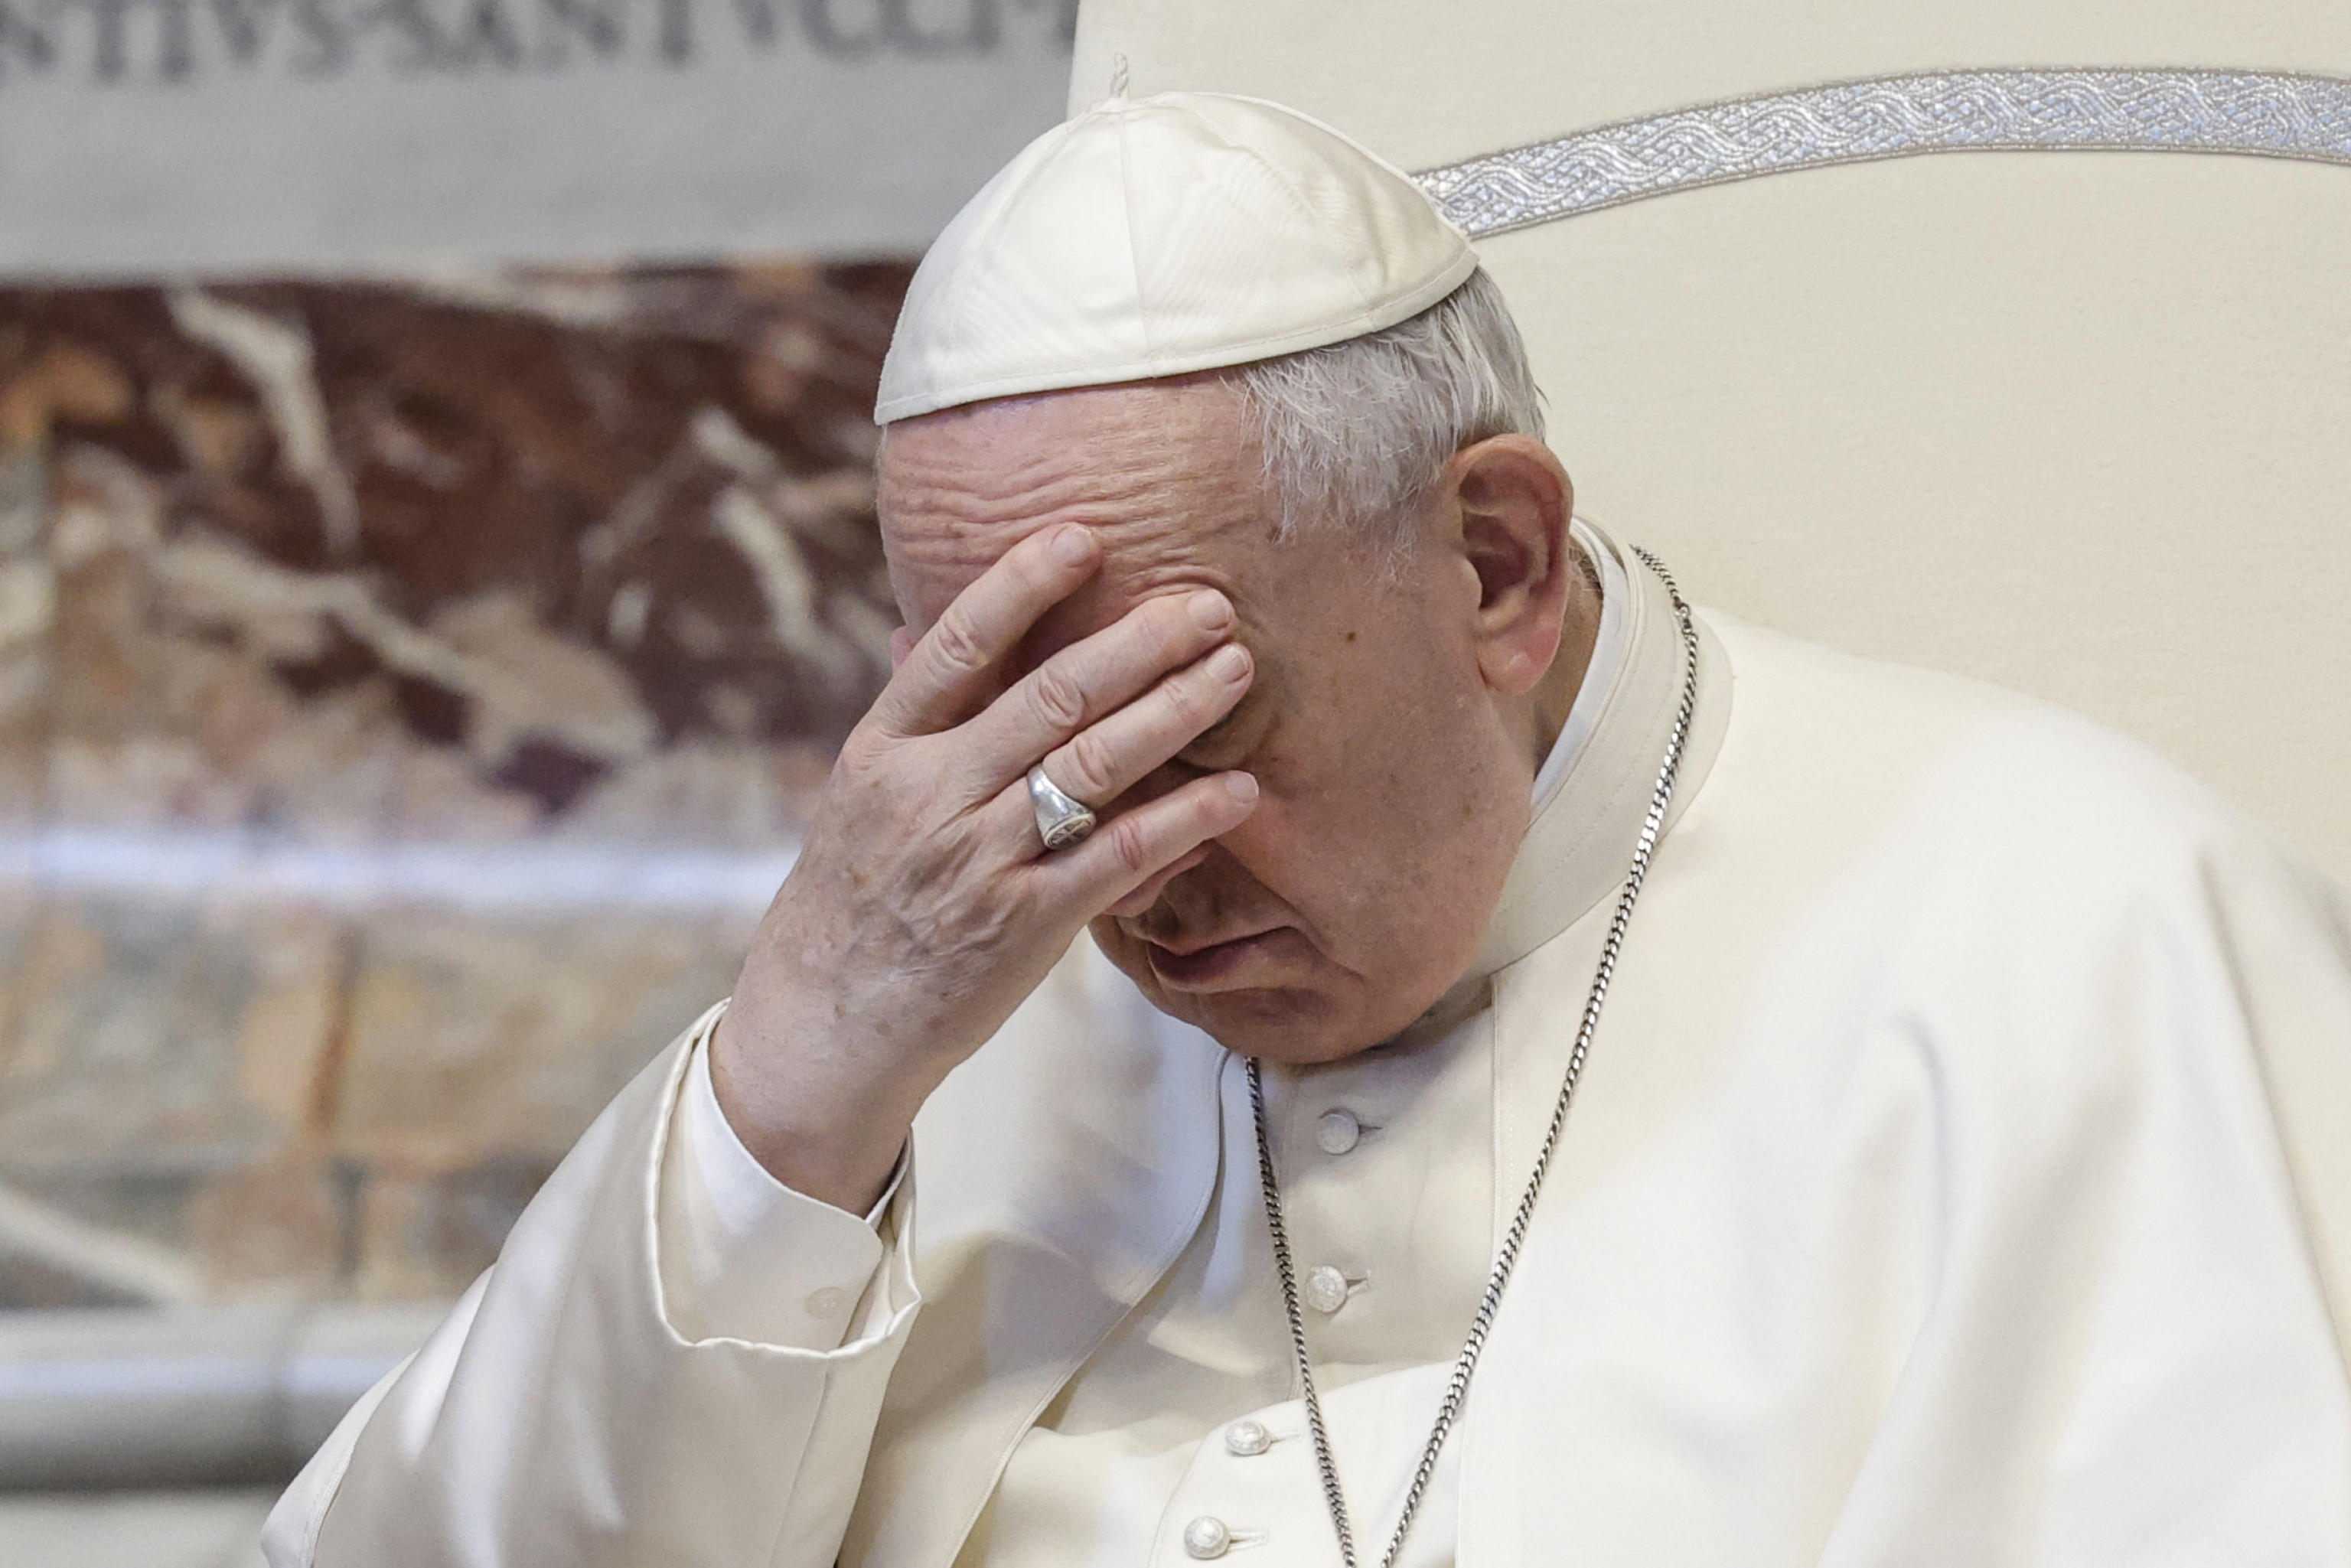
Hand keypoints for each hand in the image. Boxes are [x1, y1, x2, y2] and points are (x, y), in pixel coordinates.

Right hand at [712, 524, 1258, 1211]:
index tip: (1085, 536)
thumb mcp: (858, 799)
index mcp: (884, 750)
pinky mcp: (1024, 925)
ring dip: (1176, 712)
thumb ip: (908, 718)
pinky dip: (1182, 820)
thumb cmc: (850, 902)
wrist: (824, 1026)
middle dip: (1138, 642)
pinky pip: (1118, 858)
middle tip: (1209, 602)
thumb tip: (922, 629)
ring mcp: (979, 860)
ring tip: (1235, 670)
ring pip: (1093, 766)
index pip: (956, 646)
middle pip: (1048, 695)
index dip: (1021, 584)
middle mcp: (930, 795)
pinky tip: (1235, 792)